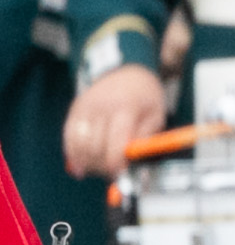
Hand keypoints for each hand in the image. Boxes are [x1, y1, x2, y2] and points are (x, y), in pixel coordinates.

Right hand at [62, 63, 165, 179]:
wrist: (125, 70)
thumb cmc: (145, 97)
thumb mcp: (156, 116)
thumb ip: (145, 140)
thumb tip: (134, 163)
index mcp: (124, 110)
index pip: (115, 143)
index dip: (116, 164)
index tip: (121, 174)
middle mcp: (100, 108)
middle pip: (94, 147)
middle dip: (102, 166)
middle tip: (112, 173)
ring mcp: (84, 108)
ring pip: (78, 144)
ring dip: (87, 162)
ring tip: (98, 169)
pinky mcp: (74, 110)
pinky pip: (68, 136)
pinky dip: (72, 154)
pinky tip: (79, 166)